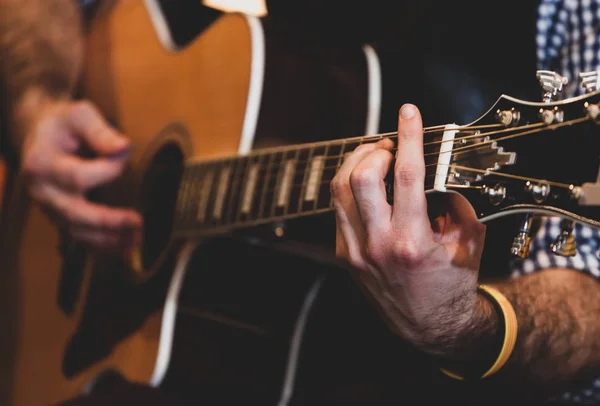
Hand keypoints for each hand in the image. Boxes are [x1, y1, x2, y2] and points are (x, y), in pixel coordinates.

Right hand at [19, 97, 141, 254]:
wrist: (39, 133)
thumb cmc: (61, 123)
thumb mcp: (79, 115)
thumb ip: (100, 131)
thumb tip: (124, 148)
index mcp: (41, 163)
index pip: (78, 177)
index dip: (107, 170)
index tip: (126, 155)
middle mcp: (42, 190)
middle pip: (74, 213)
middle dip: (108, 221)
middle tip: (137, 222)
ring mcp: (49, 207)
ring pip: (77, 231)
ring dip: (109, 239)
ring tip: (136, 241)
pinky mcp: (59, 216)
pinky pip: (80, 236)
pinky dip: (102, 245)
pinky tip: (124, 250)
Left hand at [330, 104, 486, 353]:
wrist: (429, 326)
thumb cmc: (451, 284)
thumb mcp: (469, 241)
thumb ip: (456, 202)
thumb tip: (438, 170)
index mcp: (412, 241)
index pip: (407, 174)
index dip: (408, 136)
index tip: (409, 112)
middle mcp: (378, 244)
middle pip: (360, 177)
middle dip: (375, 149)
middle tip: (390, 145)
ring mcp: (355, 251)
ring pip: (339, 190)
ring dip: (356, 163)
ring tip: (376, 158)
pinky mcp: (344, 255)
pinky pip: (339, 209)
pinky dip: (351, 188)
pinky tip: (367, 185)